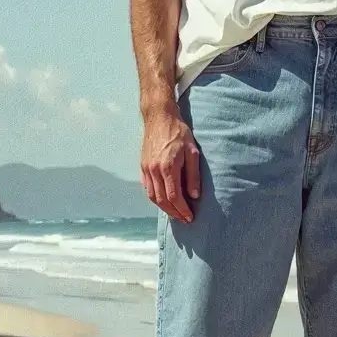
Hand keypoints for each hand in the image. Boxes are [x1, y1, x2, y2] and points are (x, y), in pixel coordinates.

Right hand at [141, 104, 199, 222]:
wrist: (159, 117)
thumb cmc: (179, 132)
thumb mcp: (192, 152)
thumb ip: (193, 175)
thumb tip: (194, 196)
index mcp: (168, 167)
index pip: (174, 196)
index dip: (182, 210)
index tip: (190, 217)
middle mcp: (154, 170)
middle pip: (162, 200)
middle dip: (174, 213)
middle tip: (184, 219)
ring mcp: (146, 169)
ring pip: (152, 196)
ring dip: (164, 208)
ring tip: (175, 213)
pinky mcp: (142, 166)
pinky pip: (147, 188)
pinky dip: (155, 198)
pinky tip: (163, 200)